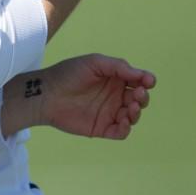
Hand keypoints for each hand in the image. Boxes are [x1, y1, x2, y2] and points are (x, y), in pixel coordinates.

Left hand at [2, 54, 154, 139]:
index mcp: (114, 78)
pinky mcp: (101, 128)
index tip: (148, 81)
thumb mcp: (94, 63)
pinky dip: (126, 128)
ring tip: (131, 107)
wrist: (46, 94)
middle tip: (138, 94)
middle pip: (139, 99)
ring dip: (137, 112)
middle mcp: (114, 95)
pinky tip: (124, 121)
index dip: (146, 81)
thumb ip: (118, 66)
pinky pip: (120, 132)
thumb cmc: (69, 73)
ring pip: (132, 116)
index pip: (138, 81)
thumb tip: (142, 75)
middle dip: (143, 97)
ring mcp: (109, 112)